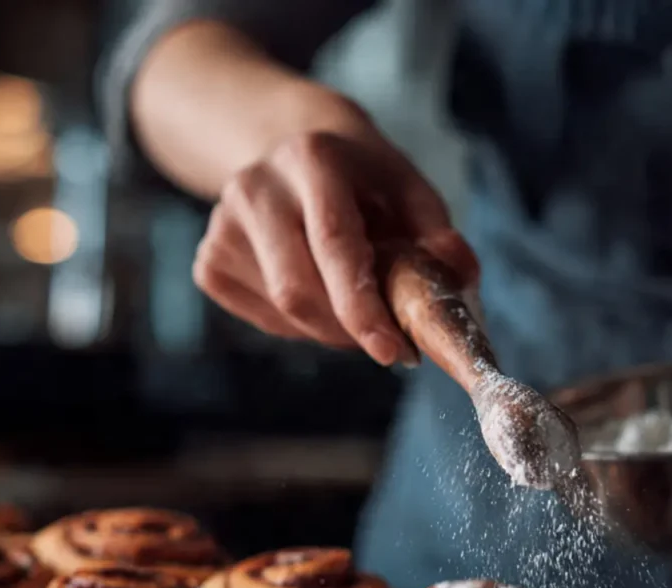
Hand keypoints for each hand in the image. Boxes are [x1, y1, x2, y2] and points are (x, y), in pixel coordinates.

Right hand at [192, 93, 476, 365]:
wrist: (294, 151)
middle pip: (298, 291)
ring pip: (282, 313)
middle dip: (350, 331)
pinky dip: (299, 327)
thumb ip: (437, 235)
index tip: (390, 351)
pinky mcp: (208, 261)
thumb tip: (462, 273)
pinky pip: (263, 320)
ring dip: (330, 330)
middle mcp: (255, 187)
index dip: (360, 307)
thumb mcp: (409, 193)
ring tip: (353, 304)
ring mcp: (222, 225)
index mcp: (311, 160)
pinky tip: (315, 294)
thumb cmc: (365, 184)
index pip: (333, 245)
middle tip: (387, 340)